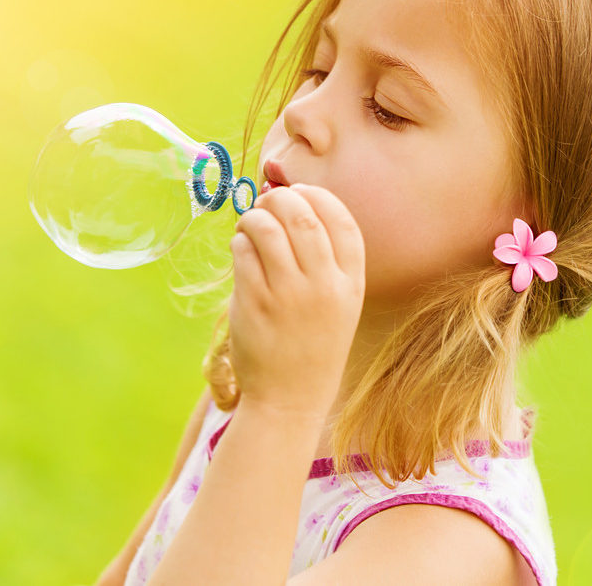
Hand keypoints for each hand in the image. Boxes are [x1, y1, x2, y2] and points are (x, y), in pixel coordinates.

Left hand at [227, 183, 365, 419]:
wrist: (290, 399)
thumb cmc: (312, 347)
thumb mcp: (339, 305)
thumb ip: (326, 262)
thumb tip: (292, 205)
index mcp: (352, 284)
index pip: (343, 221)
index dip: (320, 197)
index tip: (301, 192)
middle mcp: (325, 286)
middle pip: (303, 217)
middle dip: (281, 199)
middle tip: (267, 203)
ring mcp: (289, 295)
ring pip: (268, 228)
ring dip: (254, 216)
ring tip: (250, 225)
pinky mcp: (255, 303)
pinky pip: (243, 251)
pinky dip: (239, 241)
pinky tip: (241, 248)